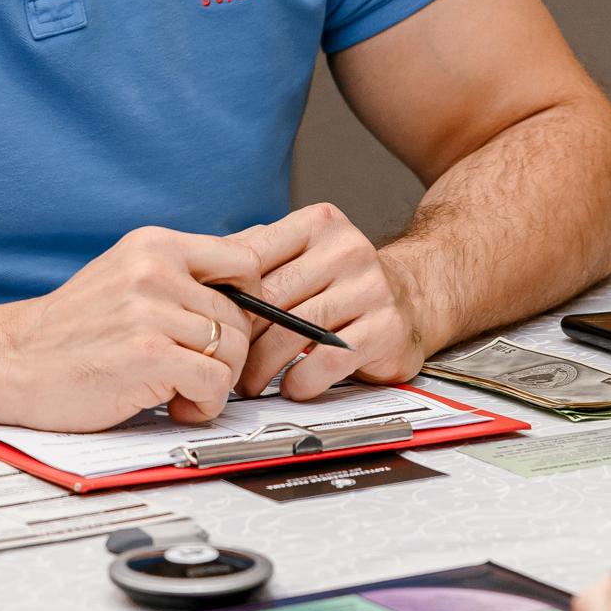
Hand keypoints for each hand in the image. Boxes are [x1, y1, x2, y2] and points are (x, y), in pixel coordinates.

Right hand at [0, 225, 265, 431]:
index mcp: (152, 245)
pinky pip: (215, 382)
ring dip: (214, 384)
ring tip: (178, 391)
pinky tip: (174, 404)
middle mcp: (154, 269)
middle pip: (242, 316)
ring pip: (232, 350)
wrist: (8, 362)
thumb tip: (258, 247)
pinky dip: (204, 404)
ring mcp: (150, 310)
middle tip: (193, 373)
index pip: (243, 260)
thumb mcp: (125, 278)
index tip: (229, 328)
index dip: (251, 301)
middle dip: (227, 354)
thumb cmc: (68, 331)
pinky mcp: (148, 354)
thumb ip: (182, 271)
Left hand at [223, 202, 428, 400]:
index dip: (224, 297)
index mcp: (319, 224)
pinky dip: (303, 379)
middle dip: (240, 337)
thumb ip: (255, 256)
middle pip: (272, 298)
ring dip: (264, 366)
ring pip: (296, 331)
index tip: (206, 324)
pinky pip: (330, 359)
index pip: (254, 259)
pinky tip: (293, 385)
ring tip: (248, 382)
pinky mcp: (386, 328)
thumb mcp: (301, 253)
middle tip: (222, 361)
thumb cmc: (341, 281)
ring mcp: (371, 288)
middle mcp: (348, 249)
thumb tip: (197, 272)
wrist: (413, 297)